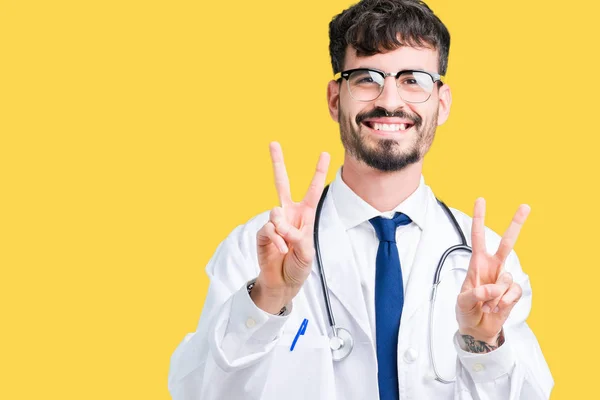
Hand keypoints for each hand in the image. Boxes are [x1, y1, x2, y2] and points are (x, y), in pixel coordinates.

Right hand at [252, 142, 329, 313]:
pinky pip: (268, 229)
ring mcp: (274, 223)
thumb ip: (296, 235)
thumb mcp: (306, 251)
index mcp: (304, 215)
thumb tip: (278, 222)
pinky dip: (275, 240)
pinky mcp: (263, 233)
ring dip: (283, 230)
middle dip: (277, 163)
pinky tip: (280, 250)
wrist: (282, 283)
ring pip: (275, 212)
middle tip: (273, 143)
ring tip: (287, 246)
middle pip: (281, 183)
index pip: (312, 190)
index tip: (324, 153)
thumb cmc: (298, 266)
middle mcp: (288, 214)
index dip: (318, 172)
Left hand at [456, 198, 530, 345]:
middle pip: (506, 243)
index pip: (477, 237)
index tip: (481, 200)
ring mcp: (504, 279)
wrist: (477, 329)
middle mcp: (493, 267)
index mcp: (477, 264)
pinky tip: (495, 308)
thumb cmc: (466, 311)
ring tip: (485, 305)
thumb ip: (474, 294)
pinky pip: (513, 293)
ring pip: (506, 278)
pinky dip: (503, 302)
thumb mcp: (462, 303)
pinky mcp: (513, 293)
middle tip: (525, 205)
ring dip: (494, 295)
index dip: (479, 219)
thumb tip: (491, 289)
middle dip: (516, 225)